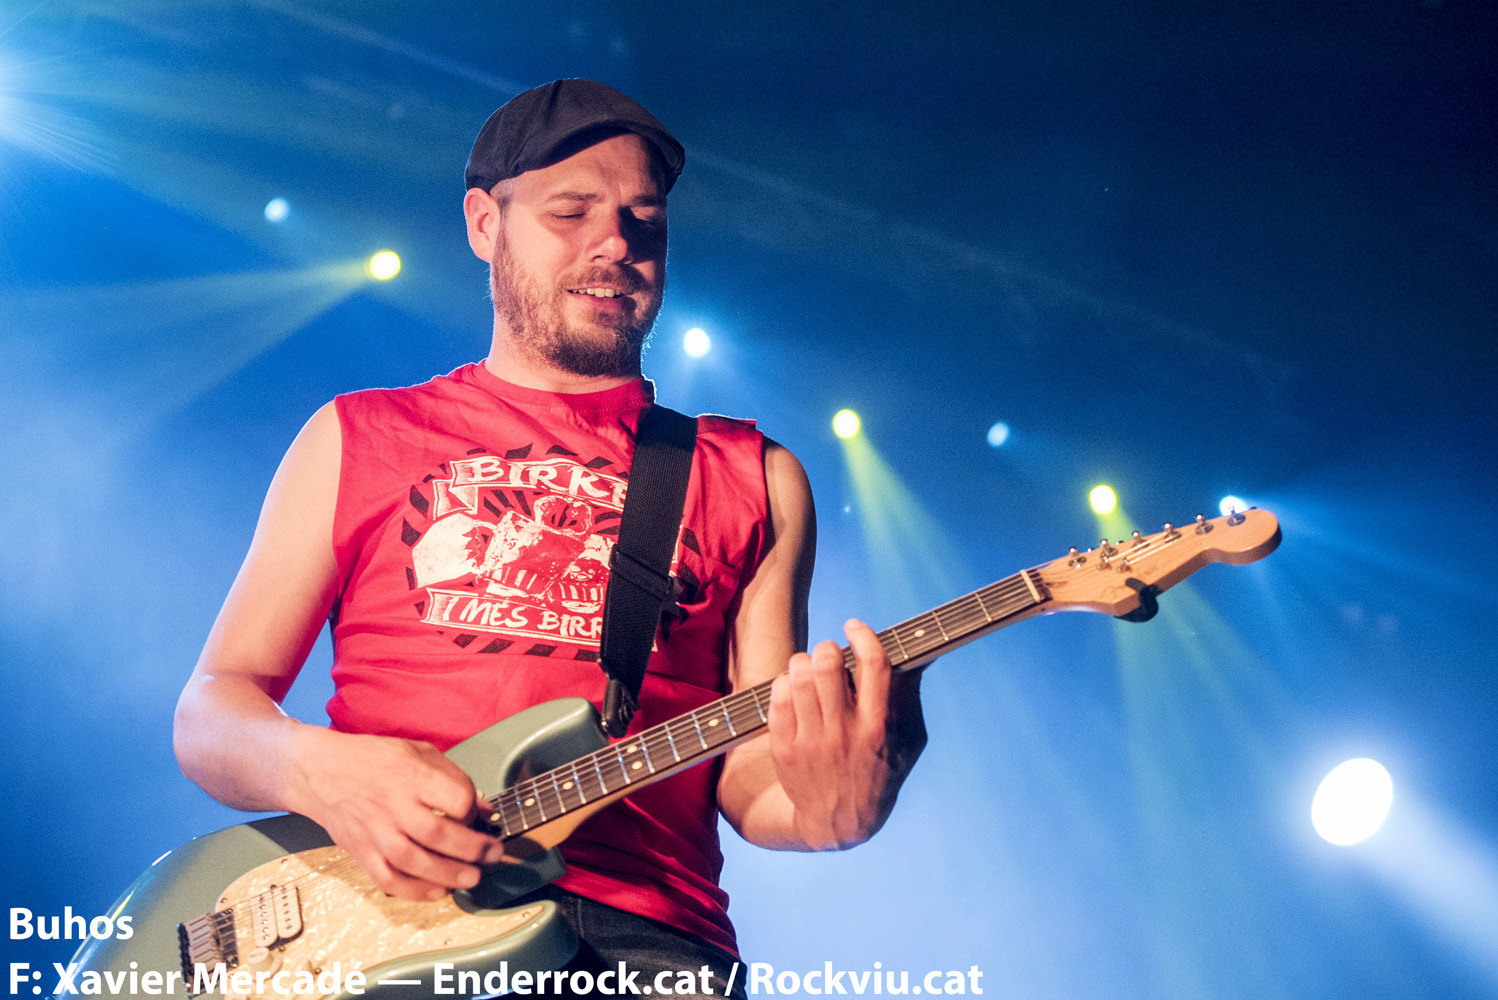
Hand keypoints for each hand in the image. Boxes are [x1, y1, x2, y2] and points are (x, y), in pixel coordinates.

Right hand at [284, 727, 506, 899]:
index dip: (472, 809)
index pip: (454, 796)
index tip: (478, 815)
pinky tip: (438, 891)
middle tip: (493, 855)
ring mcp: (374, 831)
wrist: (318, 771)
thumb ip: (453, 777)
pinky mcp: (361, 852)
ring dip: (448, 874)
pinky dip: (415, 891)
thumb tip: (484, 808)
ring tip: (472, 878)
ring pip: (414, 862)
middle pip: (437, 833)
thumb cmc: (372, 758)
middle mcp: (392, 804)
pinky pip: (389, 879)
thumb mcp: (417, 751)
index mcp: (410, 773)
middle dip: (471, 849)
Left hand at [766, 619, 925, 849]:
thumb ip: (911, 696)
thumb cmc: (881, 773)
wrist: (840, 823)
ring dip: (803, 663)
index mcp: (879, 727)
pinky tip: (794, 691)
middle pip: (827, 665)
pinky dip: (784, 684)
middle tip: (829, 656)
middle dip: (827, 649)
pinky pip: (777, 697)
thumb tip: (922, 652)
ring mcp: (812, 742)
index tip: (854, 626)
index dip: (863, 636)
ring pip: (798, 676)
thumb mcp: (909, 741)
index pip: (873, 666)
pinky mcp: (785, 749)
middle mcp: (844, 733)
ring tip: (810, 672)